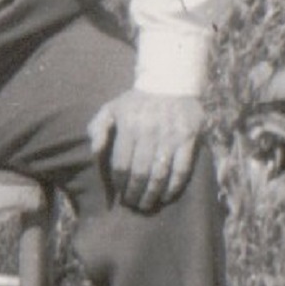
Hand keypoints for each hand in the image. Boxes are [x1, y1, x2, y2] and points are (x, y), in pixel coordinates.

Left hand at [88, 89, 205, 212]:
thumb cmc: (136, 101)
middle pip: (140, 173)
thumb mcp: (111, 108)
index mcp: (129, 126)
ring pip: (161, 174)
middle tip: (132, 204)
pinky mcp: (190, 137)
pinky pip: (182, 169)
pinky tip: (167, 196)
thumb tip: (94, 150)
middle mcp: (150, 131)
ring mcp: (171, 135)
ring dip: (152, 194)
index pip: (122, 164)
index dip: (120, 184)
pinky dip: (174, 186)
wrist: (170, 81)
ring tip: (147, 204)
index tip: (120, 194)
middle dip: (135, 194)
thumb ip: (98, 128)